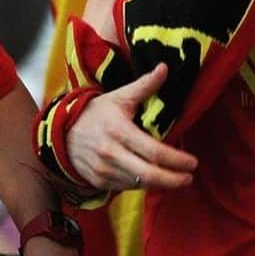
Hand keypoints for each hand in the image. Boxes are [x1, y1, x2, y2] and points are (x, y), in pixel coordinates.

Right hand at [65, 64, 197, 190]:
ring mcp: (102, 171)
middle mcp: (110, 154)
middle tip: (190, 178)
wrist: (61, 132)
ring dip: (159, 184)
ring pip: (137, 184)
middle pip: (147, 174)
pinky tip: (155, 180)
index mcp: (119, 131)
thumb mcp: (120, 96)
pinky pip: (124, 188)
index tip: (193, 162)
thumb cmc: (96, 112)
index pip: (154, 151)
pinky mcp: (97, 181)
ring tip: (178, 180)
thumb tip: (165, 67)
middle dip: (172, 179)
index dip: (176, 160)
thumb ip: (145, 85)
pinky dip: (141, 186)